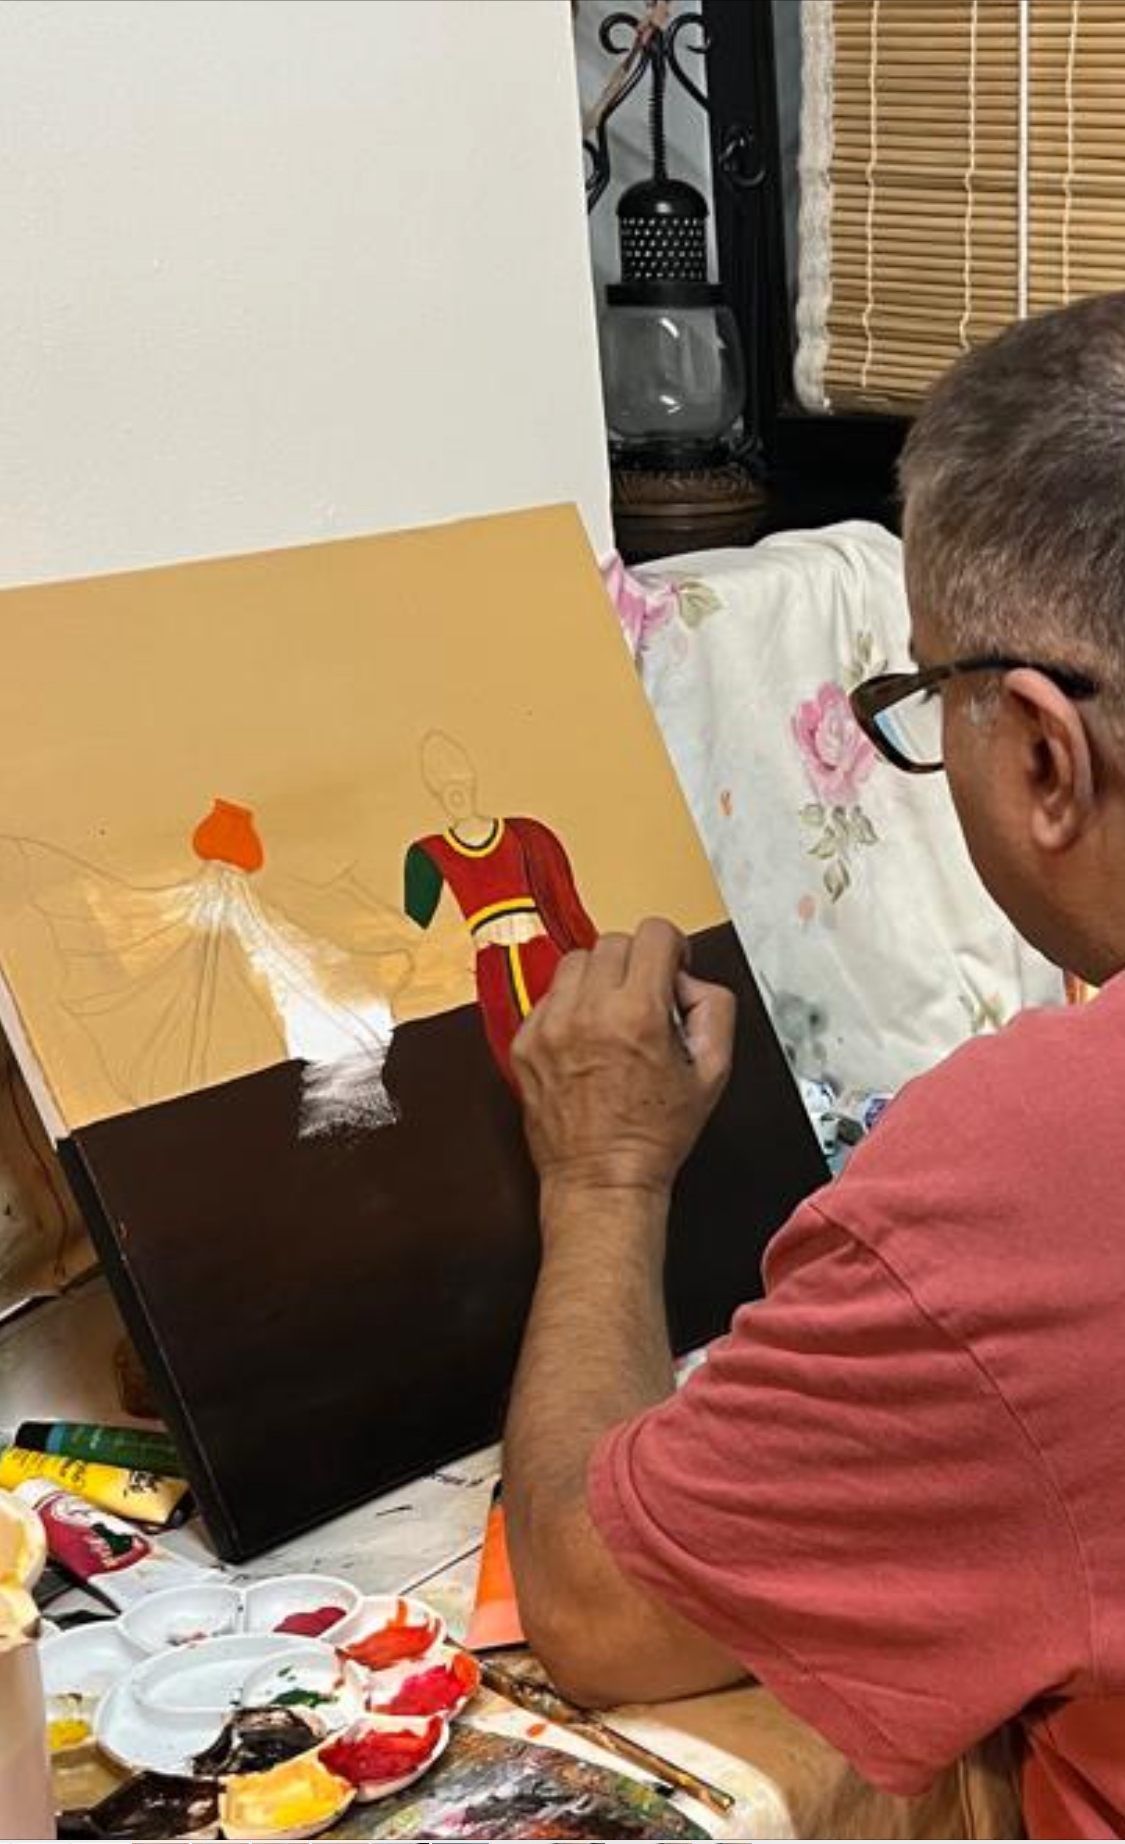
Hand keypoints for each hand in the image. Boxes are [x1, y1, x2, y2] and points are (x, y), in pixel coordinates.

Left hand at [511, 917, 735, 1200]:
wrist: (602, 1178)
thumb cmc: (656, 1134)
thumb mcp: (712, 1072)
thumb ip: (714, 1009)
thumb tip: (690, 979)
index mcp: (638, 1015)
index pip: (654, 933)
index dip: (672, 947)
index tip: (672, 967)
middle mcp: (589, 1013)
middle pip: (613, 942)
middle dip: (636, 963)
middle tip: (645, 998)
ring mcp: (550, 1027)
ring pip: (575, 963)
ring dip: (598, 979)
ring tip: (612, 1015)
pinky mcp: (525, 1043)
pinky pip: (548, 997)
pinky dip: (569, 1007)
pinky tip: (586, 1039)